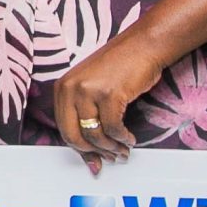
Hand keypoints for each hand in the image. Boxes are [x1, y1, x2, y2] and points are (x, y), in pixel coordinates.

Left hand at [53, 37, 160, 173]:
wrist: (144, 45)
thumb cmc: (121, 66)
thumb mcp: (92, 86)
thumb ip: (85, 113)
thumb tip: (89, 151)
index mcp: (62, 87)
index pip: (63, 128)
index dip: (80, 150)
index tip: (93, 161)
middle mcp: (70, 88)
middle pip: (74, 136)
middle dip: (93, 152)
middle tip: (109, 158)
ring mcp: (88, 91)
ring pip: (95, 135)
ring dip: (111, 148)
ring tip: (123, 150)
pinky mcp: (109, 94)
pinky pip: (113, 128)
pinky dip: (123, 138)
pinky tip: (130, 139)